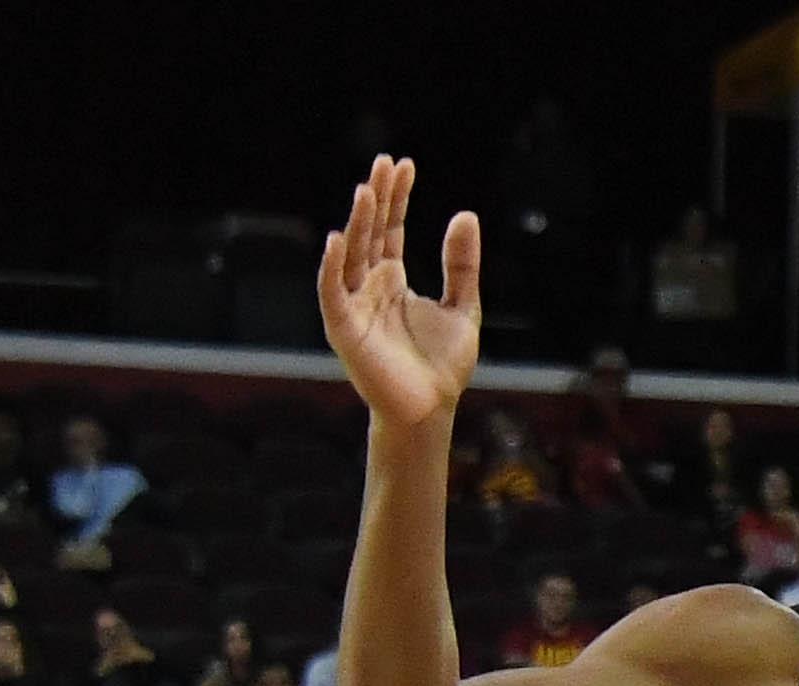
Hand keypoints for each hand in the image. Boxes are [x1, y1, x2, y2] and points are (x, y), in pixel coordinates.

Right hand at [317, 156, 480, 430]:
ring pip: (350, 254)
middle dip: (376, 199)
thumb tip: (466, 215)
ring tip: (367, 190)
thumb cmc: (444, 365)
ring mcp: (354, 306)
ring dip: (357, 222)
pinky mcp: (344, 328)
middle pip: (369, 233)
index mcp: (393, 281)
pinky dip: (332, 266)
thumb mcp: (463, 306)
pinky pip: (332, 291)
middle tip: (384, 163)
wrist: (432, 409)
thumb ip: (461, 264)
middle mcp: (370, 287)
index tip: (403, 166)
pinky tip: (339, 238)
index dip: (396, 199)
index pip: (390, 229)